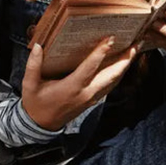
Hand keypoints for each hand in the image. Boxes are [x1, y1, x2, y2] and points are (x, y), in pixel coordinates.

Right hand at [21, 38, 135, 130]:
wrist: (40, 126)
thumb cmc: (36, 103)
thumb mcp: (30, 84)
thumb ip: (33, 65)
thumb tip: (38, 46)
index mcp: (72, 87)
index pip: (90, 67)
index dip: (101, 52)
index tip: (111, 39)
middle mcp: (86, 93)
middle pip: (111, 75)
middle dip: (125, 60)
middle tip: (136, 43)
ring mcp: (91, 98)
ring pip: (114, 81)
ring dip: (124, 66)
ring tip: (134, 50)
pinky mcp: (93, 100)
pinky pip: (110, 85)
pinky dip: (118, 73)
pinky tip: (122, 64)